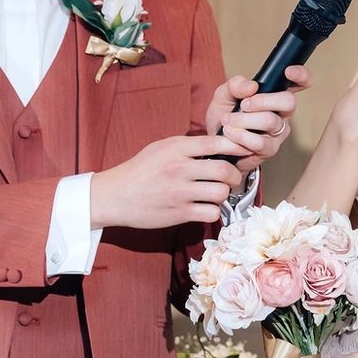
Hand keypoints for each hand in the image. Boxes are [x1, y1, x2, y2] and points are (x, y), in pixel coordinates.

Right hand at [90, 135, 245, 229]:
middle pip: (224, 170)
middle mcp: (179, 169)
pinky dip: (213, 211)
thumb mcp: (160, 148)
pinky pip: (211, 213)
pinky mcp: (179, 213)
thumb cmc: (140, 170)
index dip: (236, 146)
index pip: (215, 143)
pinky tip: (205, 207)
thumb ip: (187, 146)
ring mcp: (179, 193)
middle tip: (231, 178)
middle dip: (234, 175)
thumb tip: (219, 145)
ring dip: (224, 194)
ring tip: (216, 193)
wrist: (114, 196)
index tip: (242, 150)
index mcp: (175, 148)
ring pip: (220, 193)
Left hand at [204, 65, 310, 173]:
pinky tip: (229, 134)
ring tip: (227, 121)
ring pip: (271, 121)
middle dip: (263, 101)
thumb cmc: (225, 115)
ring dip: (244, 120)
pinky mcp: (270, 149)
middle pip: (289, 102)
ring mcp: (279, 132)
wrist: (215, 143)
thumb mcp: (224, 95)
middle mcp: (282, 112)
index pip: (299, 83)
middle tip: (243, 105)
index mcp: (275, 94)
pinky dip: (240, 136)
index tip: (288, 72)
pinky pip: (260, 142)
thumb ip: (235, 85)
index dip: (301, 76)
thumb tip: (252, 86)